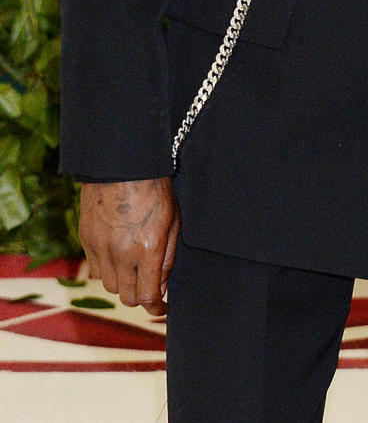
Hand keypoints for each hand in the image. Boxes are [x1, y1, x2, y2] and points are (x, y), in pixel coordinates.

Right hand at [79, 178, 178, 315]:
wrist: (122, 165)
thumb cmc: (155, 189)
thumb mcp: (173, 220)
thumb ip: (167, 257)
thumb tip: (162, 286)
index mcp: (147, 249)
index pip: (149, 296)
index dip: (157, 308)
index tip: (162, 310)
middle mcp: (121, 255)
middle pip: (128, 297)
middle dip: (141, 297)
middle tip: (150, 288)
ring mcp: (100, 249)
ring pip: (110, 287)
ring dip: (123, 285)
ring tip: (135, 271)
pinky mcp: (86, 241)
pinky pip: (95, 270)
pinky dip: (107, 271)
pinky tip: (118, 258)